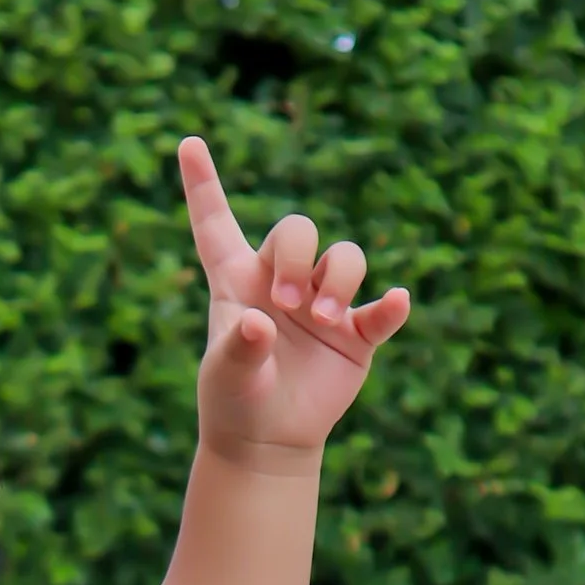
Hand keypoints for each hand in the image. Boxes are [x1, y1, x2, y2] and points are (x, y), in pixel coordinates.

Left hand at [179, 134, 409, 466]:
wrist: (267, 440)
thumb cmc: (234, 398)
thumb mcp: (226, 374)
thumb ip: (238, 349)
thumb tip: (260, 326)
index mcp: (237, 280)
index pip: (217, 223)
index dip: (203, 184)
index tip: (188, 144)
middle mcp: (282, 281)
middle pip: (299, 231)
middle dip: (297, 257)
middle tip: (286, 304)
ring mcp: (323, 304)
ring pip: (346, 259)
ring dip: (339, 281)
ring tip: (324, 318)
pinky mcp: (356, 335)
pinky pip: (381, 310)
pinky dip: (391, 306)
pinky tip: (396, 304)